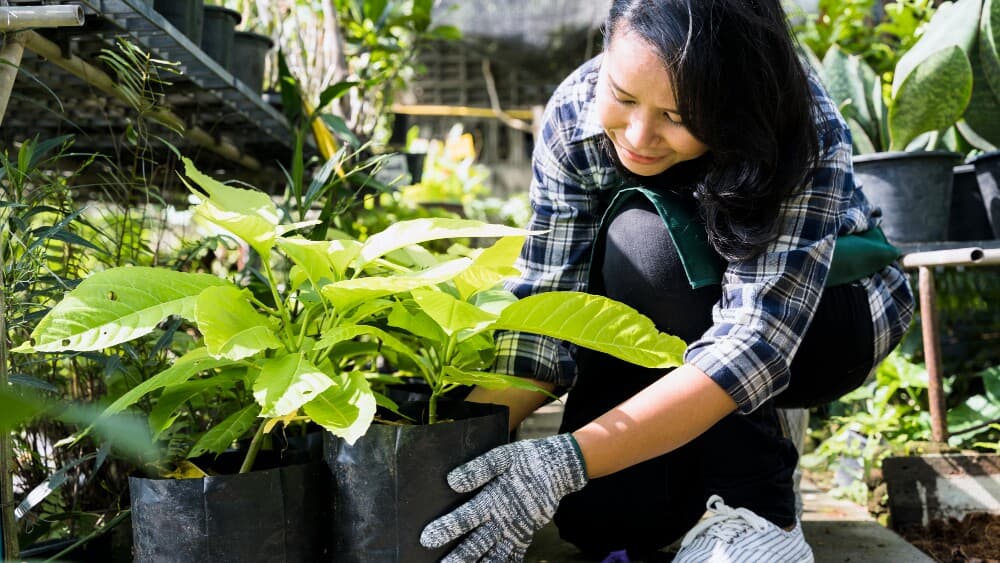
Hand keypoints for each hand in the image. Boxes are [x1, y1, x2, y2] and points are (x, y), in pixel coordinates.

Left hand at [420, 433, 588, 561]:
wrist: (559, 468)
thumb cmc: (527, 459)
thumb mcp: (504, 456)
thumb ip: (479, 469)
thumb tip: (452, 481)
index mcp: (494, 499)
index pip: (466, 517)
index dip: (447, 528)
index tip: (427, 539)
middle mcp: (504, 519)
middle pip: (477, 544)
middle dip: (458, 557)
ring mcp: (516, 530)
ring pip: (493, 556)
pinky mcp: (525, 535)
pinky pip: (512, 556)